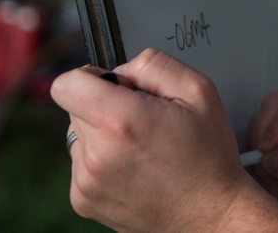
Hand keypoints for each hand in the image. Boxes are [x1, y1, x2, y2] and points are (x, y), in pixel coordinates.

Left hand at [51, 48, 277, 231]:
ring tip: (141, 147)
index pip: (66, 84)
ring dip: (103, 133)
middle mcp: (96, 155)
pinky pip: (81, 163)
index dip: (91, 76)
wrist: (211, 213)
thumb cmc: (209, 156)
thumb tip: (120, 70)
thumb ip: (153, 64)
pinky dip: (102, 160)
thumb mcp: (199, 91)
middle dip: (104, 105)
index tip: (114, 86)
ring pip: (78, 135)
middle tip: (143, 119)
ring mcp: (85, 183)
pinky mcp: (83, 201)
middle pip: (74, 108)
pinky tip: (135, 168)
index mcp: (122, 122)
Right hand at [249, 83, 277, 226]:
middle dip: (266, 138)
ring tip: (275, 175)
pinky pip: (260, 126)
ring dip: (262, 147)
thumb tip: (270, 156)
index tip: (268, 150)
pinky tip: (274, 169)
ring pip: (264, 114)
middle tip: (269, 171)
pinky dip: (260, 149)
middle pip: (277, 103)